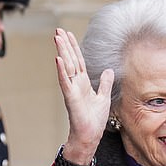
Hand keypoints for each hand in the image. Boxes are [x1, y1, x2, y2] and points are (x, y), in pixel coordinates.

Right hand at [54, 28, 113, 162]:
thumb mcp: (104, 98)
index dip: (73, 47)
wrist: (90, 135)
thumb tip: (108, 70)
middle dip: (65, 45)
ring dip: (62, 51)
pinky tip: (58, 59)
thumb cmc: (94, 121)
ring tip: (57, 38)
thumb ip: (105, 83)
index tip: (68, 34)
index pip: (78, 61)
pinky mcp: (71, 97)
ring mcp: (72, 90)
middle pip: (70, 60)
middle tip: (58, 30)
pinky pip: (65, 82)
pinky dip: (62, 71)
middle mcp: (76, 84)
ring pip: (66, 67)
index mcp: (84, 83)